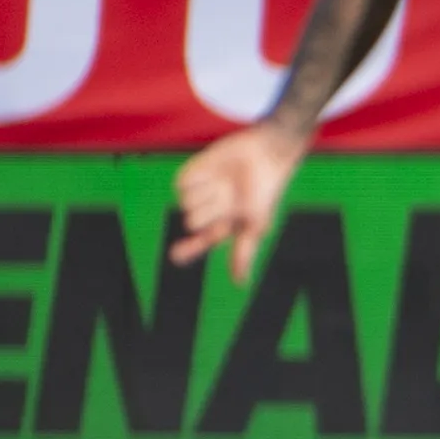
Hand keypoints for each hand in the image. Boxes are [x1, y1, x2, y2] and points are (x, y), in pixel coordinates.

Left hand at [172, 125, 306, 284]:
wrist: (264, 154)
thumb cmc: (264, 193)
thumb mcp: (255, 226)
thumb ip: (243, 254)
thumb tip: (240, 284)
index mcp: (221, 226)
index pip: (198, 242)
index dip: (186, 250)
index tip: (175, 256)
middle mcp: (208, 211)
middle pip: (192, 222)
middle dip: (211, 211)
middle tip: (230, 198)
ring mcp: (199, 192)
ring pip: (185, 204)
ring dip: (207, 194)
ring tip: (225, 183)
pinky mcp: (193, 174)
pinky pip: (182, 185)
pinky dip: (199, 180)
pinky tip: (214, 171)